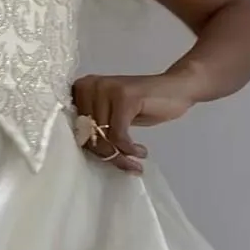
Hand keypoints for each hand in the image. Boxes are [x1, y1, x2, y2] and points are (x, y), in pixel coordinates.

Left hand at [72, 73, 196, 172]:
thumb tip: (80, 154)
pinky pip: (118, 134)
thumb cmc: (142, 106)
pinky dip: (128, 149)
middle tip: (125, 164)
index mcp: (82, 88)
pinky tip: (140, 151)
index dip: (88, 147)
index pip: (73, 126)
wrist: (176, 88)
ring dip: (119, 155)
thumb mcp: (113, 116)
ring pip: (102, 135)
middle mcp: (90, 85)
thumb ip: (94, 128)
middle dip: (105, 154)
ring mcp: (106, 89)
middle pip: (87, 132)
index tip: (105, 160)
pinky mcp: (124, 97)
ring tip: (133, 162)